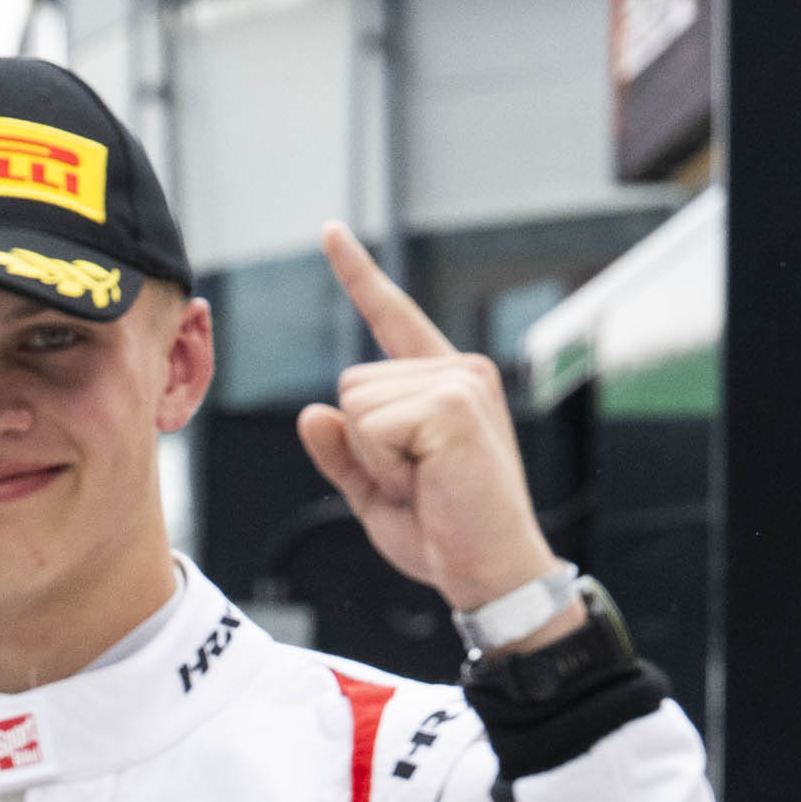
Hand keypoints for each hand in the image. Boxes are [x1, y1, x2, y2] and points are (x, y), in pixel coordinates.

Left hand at [292, 226, 571, 636]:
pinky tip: (429, 479)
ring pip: (353, 404)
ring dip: (374, 456)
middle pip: (349, 385)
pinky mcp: (452, 403)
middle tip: (418, 482)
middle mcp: (457, 368)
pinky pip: (368, 425)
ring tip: (426, 482)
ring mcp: (458, 380)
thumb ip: (342, 452)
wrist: (490, 571)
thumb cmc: (442, 534)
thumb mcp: (374, 492)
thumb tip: (311, 412)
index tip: (329, 230)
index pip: (392, 317)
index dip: (358, 274)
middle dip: (365, 445)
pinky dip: (383, 463)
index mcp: (444, 382)